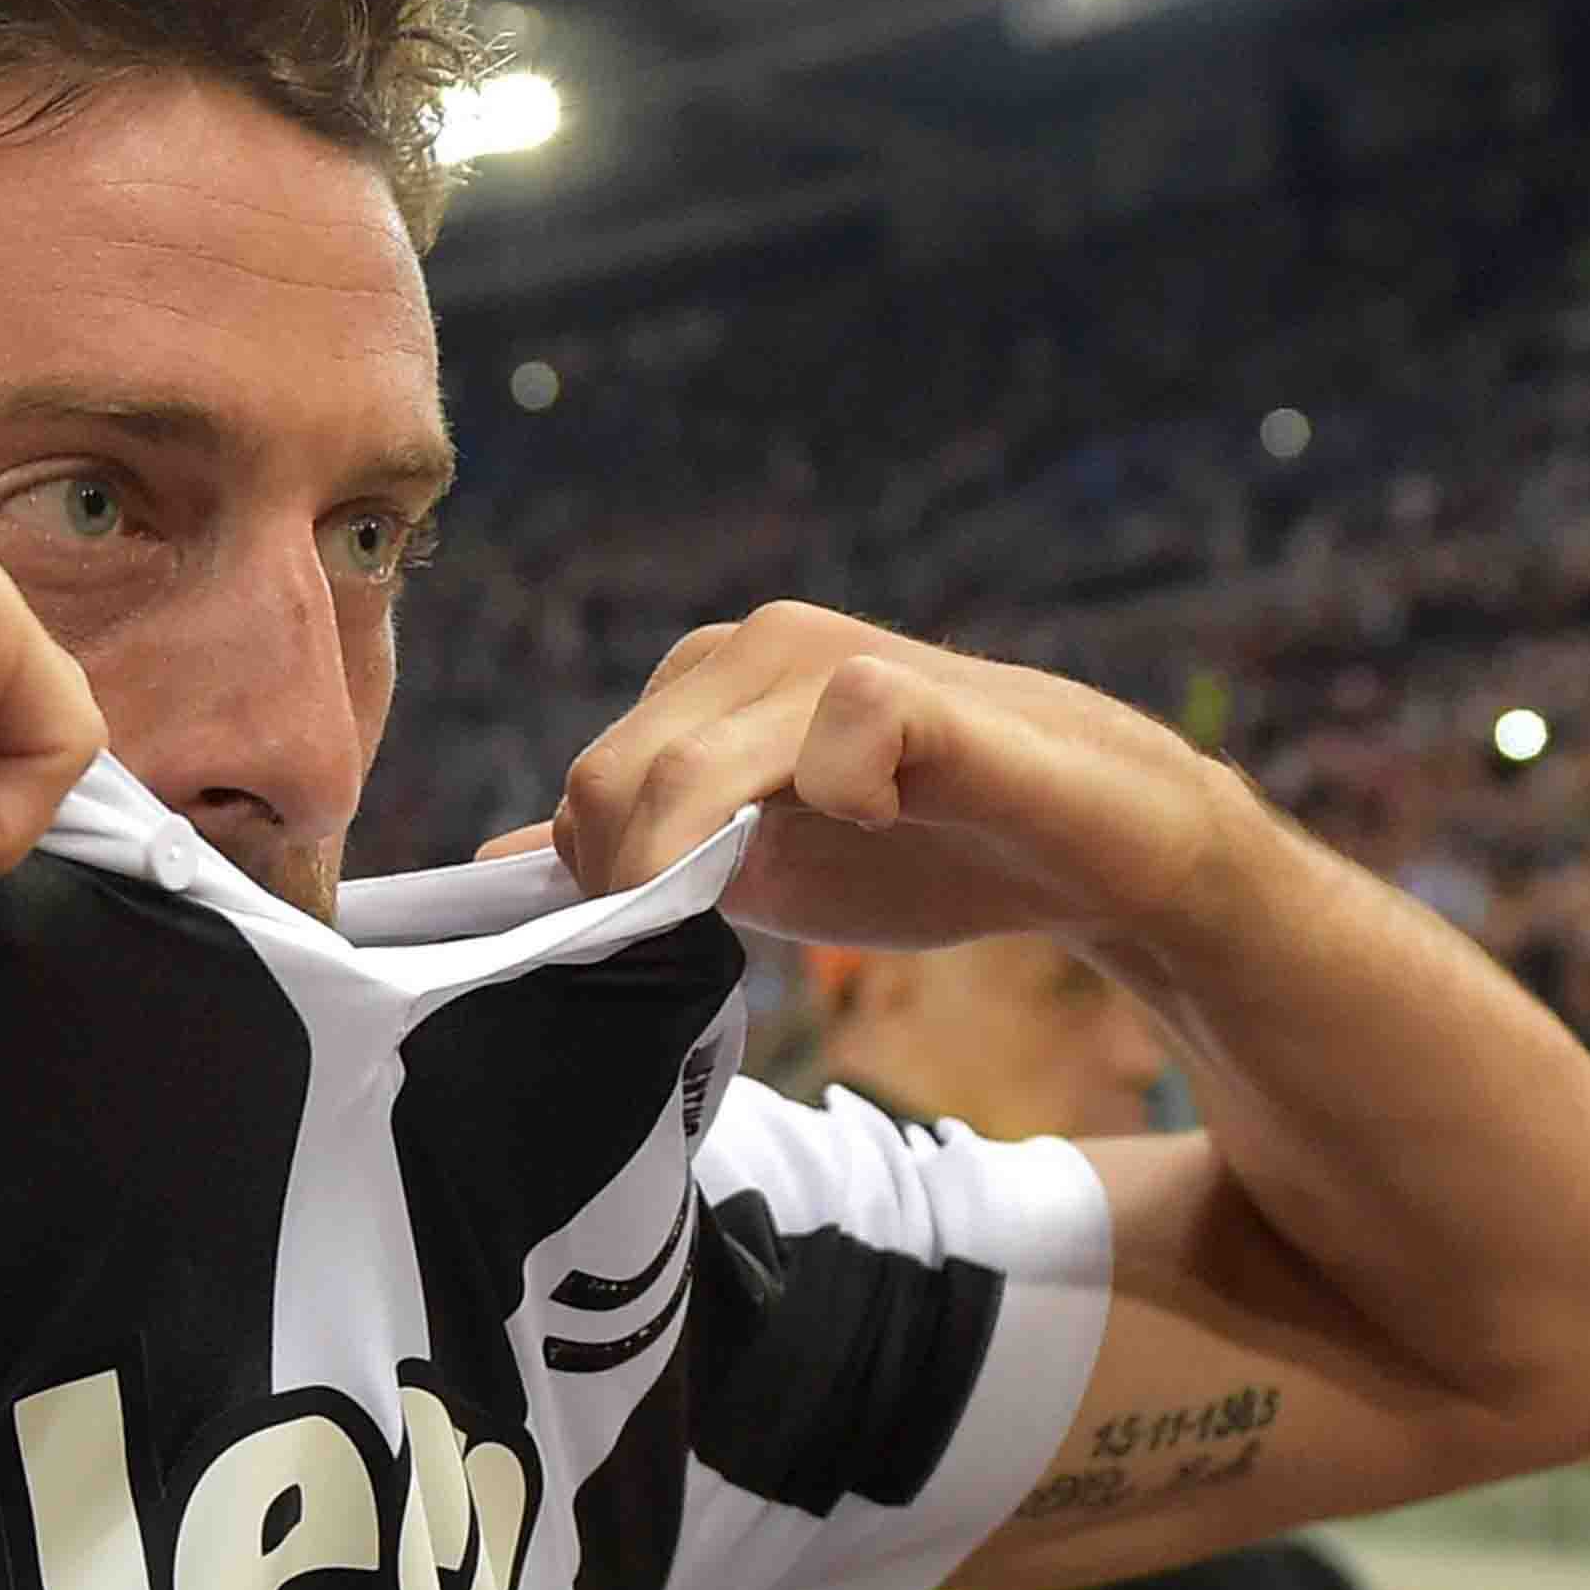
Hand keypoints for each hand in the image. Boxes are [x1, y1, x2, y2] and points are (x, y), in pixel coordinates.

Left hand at [516, 601, 1245, 950]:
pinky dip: (838, 795)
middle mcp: (752, 648)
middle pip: (614, 781)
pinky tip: (880, 822)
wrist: (1096, 848)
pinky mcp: (916, 687)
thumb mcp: (757, 866)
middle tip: (714, 939)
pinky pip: (834, 731)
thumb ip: (640, 858)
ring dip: (702, 861)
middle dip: (637, 884)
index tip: (663, 941)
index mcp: (703, 685)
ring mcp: (830, 656)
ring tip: (769, 899)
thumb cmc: (924, 850)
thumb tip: (493, 864)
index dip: (605, 882)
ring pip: (685, 769)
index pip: (588, 788)